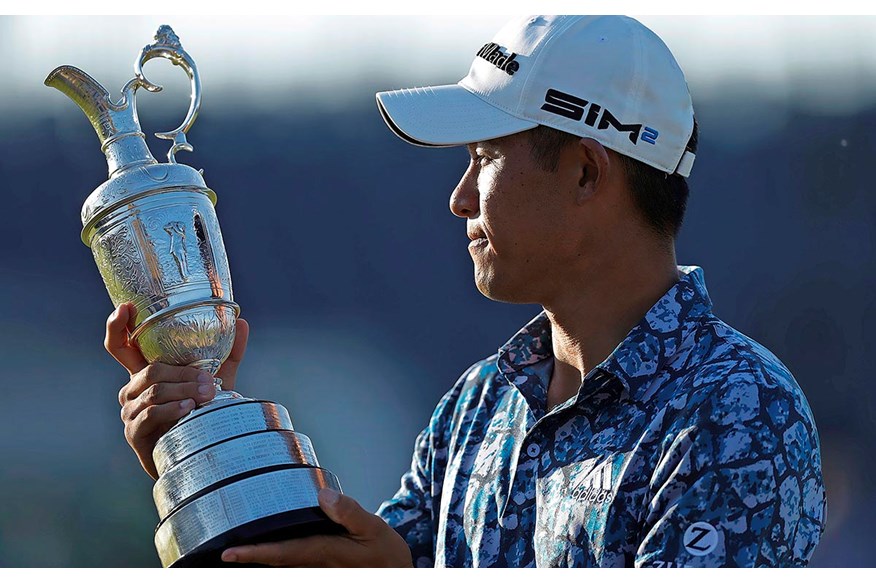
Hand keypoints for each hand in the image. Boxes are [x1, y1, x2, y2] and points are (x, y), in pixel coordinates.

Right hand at [105, 302, 249, 478]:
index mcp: (145, 373)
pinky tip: (188, 409)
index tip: (126, 308)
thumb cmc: (202, 414)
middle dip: (182, 373)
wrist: (199, 453)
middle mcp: (132, 389)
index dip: (118, 327)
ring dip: (183, 391)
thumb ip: (228, 353)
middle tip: (210, 380)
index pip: (122, 346)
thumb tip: (241, 322)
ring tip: (206, 396)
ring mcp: (130, 412)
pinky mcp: (134, 433)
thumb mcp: (217, 381)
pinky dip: (172, 409)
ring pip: (153, 391)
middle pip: (149, 370)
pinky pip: (150, 415)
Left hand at [221, 488, 413, 566]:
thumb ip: (349, 512)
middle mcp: (315, 566)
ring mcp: (316, 571)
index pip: (282, 554)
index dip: (255, 554)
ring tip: (236, 550)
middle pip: (275, 562)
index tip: (229, 553)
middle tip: (222, 551)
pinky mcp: (320, 570)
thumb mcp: (373, 529)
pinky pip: (293, 565)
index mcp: (324, 553)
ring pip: (282, 565)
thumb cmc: (385, 555)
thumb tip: (324, 495)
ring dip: (260, 559)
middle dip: (249, 557)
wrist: (397, 575)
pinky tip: (267, 550)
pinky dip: (277, 559)